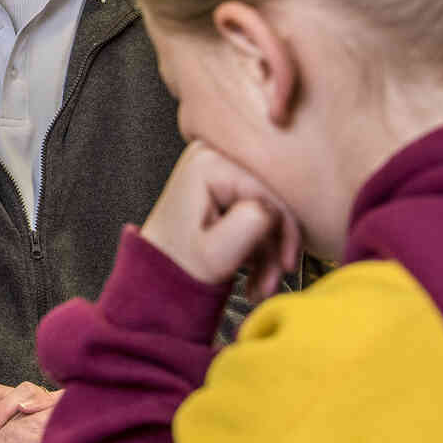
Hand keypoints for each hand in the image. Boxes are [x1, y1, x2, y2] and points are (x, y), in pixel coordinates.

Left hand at [140, 140, 300, 301]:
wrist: (156, 279)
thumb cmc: (177, 268)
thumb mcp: (216, 253)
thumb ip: (250, 224)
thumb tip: (276, 209)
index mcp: (209, 163)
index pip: (269, 191)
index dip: (286, 230)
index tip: (285, 266)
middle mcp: (214, 155)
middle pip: (270, 200)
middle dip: (276, 246)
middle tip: (270, 283)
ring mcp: (219, 169)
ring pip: (267, 211)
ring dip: (269, 254)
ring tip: (259, 288)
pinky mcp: (224, 186)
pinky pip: (258, 214)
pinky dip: (260, 248)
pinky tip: (253, 277)